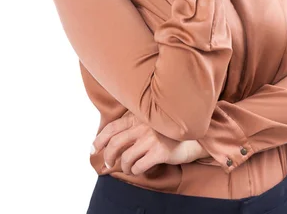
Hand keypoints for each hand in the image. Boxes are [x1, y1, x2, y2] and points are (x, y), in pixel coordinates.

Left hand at [91, 112, 208, 174]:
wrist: (193, 136)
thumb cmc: (168, 132)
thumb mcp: (150, 122)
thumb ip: (134, 125)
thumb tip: (111, 140)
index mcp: (139, 116)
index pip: (112, 127)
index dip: (100, 139)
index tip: (93, 149)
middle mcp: (143, 125)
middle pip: (115, 143)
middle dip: (108, 156)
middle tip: (109, 163)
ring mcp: (152, 138)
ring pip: (126, 158)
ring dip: (125, 167)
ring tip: (130, 168)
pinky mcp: (160, 151)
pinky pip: (139, 166)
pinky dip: (137, 171)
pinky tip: (142, 169)